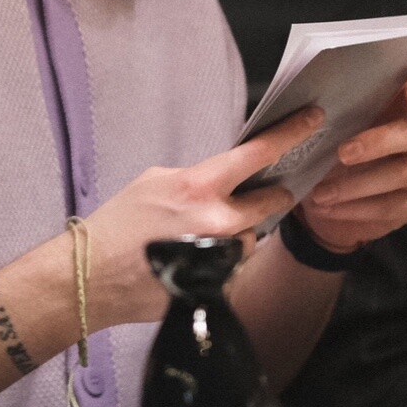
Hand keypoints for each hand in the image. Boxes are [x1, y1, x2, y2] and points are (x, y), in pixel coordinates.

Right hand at [81, 106, 328, 326]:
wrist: (93, 277)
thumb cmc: (118, 228)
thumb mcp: (154, 183)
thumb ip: (196, 178)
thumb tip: (224, 178)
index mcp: (199, 187)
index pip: (258, 154)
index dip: (290, 134)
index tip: (313, 120)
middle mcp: (218, 221)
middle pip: (272, 202)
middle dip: (271, 197)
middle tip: (260, 195)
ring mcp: (222, 257)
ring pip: (254, 237)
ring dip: (242, 233)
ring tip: (204, 237)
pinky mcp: (220, 286)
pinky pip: (238, 265)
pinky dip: (226, 259)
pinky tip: (196, 260)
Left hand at [295, 71, 406, 251]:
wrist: (325, 204)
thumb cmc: (326, 156)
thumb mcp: (324, 135)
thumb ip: (329, 118)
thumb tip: (309, 111)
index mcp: (394, 110)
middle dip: (377, 142)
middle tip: (342, 153)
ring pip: (400, 173)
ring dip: (355, 184)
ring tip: (320, 193)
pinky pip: (389, 206)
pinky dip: (354, 209)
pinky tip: (328, 208)